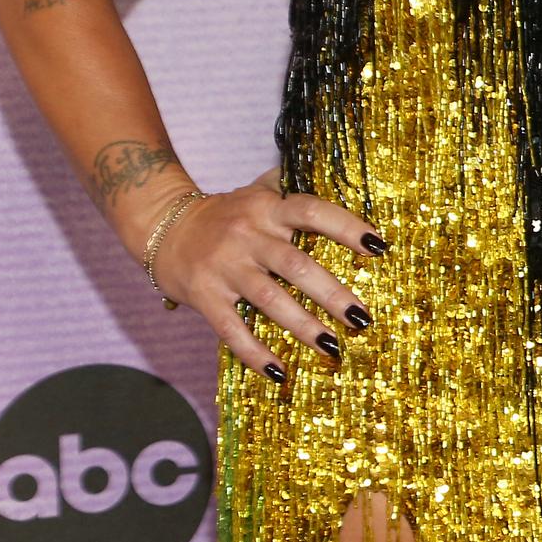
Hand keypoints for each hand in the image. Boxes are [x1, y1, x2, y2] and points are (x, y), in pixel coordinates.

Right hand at [145, 172, 384, 382]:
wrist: (164, 227)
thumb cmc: (226, 213)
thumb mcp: (257, 191)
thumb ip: (292, 185)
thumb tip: (336, 169)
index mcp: (267, 208)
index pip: (312, 211)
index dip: (346, 227)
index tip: (378, 246)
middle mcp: (248, 236)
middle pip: (296, 265)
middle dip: (332, 293)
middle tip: (363, 318)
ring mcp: (225, 267)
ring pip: (270, 300)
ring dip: (304, 326)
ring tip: (333, 347)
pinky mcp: (204, 296)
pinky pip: (231, 328)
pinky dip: (254, 352)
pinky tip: (279, 372)